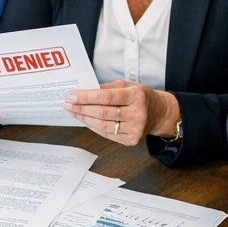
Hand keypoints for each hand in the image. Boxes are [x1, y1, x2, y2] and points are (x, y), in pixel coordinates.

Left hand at [63, 82, 179, 143]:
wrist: (159, 114)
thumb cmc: (141, 97)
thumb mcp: (128, 86)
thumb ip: (107, 88)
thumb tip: (83, 91)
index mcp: (137, 96)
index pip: (108, 97)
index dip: (88, 97)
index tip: (73, 96)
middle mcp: (138, 114)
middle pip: (103, 113)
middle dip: (82, 108)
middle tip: (68, 104)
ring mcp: (135, 129)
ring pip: (102, 125)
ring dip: (84, 119)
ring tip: (73, 112)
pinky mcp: (131, 140)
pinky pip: (106, 134)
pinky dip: (92, 127)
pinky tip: (84, 120)